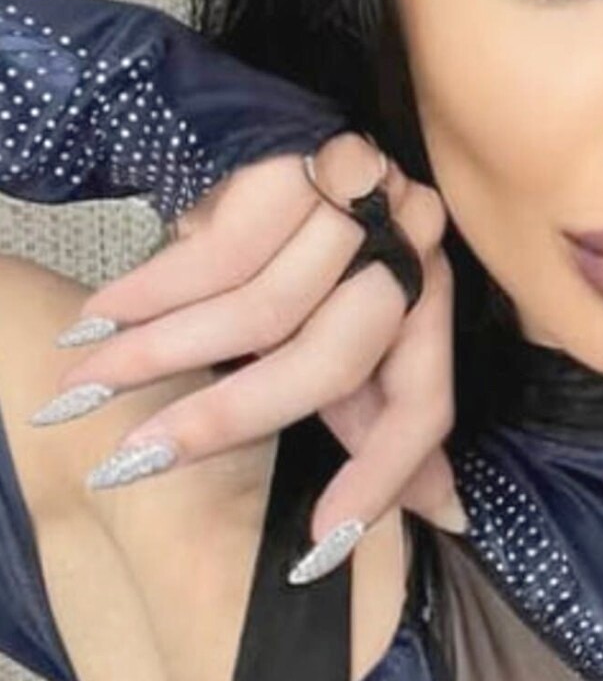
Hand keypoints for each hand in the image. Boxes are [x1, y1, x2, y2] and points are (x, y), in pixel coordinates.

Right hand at [31, 132, 462, 552]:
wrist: (257, 134)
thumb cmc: (295, 253)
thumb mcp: (332, 337)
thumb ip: (371, 416)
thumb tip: (437, 507)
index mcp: (430, 301)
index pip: (422, 402)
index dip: (378, 478)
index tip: (316, 546)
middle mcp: (410, 247)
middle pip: (332, 361)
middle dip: (229, 419)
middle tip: (138, 458)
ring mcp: (360, 197)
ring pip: (262, 310)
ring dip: (161, 355)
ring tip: (87, 385)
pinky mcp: (297, 160)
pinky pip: (216, 253)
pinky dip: (148, 296)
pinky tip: (95, 322)